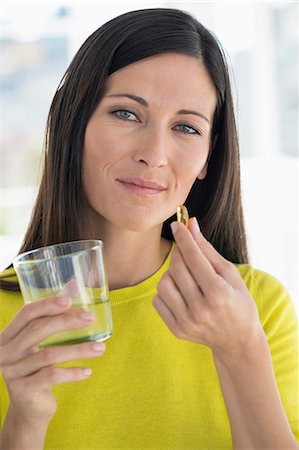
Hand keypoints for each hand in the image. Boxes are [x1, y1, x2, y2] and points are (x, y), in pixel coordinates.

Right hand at [0, 296, 105, 426]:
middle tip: (90, 318)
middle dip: (67, 321)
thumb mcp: (42, 342)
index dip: (48, 304)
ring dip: (79, 350)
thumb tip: (73, 284)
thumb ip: (54, 314)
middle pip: (38, 330)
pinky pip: (52, 377)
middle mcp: (5, 352)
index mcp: (8, 336)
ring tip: (101, 348)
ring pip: (50, 354)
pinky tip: (88, 372)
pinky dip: (73, 373)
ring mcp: (11, 372)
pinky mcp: (22, 391)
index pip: (26, 313)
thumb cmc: (38, 368)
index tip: (70, 299)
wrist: (29, 409)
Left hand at [153, 218, 264, 362]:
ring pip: (164, 283)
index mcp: (218, 293)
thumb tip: (191, 225)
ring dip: (172, 274)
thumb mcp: (230, 274)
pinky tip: (181, 293)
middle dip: (179, 253)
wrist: (237, 341)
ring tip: (186, 277)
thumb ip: (207, 250)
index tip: (177, 224)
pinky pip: (158, 300)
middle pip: (177, 268)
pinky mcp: (176, 330)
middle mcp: (200, 309)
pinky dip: (167, 291)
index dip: (183, 238)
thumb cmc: (238, 302)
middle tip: (186, 252)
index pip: (193, 257)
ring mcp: (187, 322)